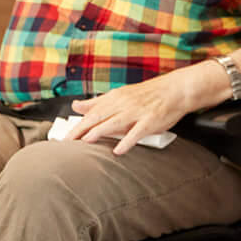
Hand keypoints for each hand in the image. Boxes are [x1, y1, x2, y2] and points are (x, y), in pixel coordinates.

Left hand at [66, 70, 197, 154]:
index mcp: (115, 98)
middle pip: (98, 117)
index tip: (64, 138)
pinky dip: (127, 141)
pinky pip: (137, 132)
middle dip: (81, 129)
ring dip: (100, 131)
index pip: (91, 112)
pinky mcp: (150, 120)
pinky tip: (119, 150)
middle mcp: (124, 103)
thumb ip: (98, 102)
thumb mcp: (120, 95)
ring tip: (87, 141)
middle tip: (68, 142)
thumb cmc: (148, 95)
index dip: (76, 125)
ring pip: (114, 122)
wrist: (176, 90)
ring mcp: (137, 112)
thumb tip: (76, 105)